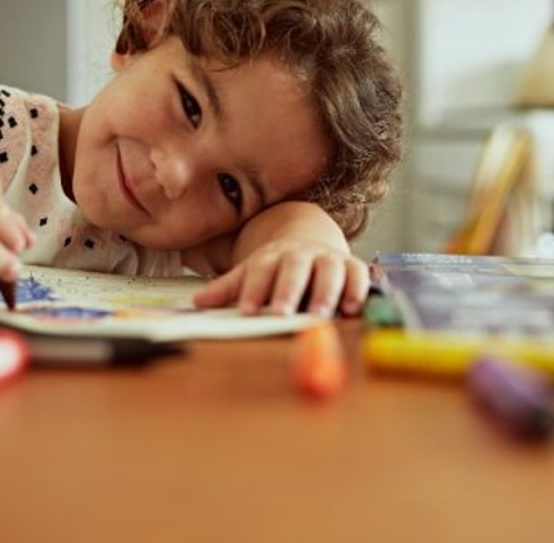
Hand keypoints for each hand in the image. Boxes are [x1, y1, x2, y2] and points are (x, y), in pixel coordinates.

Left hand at [192, 239, 368, 316]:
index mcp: (273, 256)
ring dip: (325, 292)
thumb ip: (228, 288)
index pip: (261, 271)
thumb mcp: (251, 273)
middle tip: (281, 313)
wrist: (309, 239)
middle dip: (288, 290)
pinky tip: (351, 308)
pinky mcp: (352, 266)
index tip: (247, 311)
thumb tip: (196, 303)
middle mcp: (301, 255)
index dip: (254, 290)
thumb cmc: (277, 267)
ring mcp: (328, 258)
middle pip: (294, 269)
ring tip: (320, 314)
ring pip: (329, 271)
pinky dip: (356, 289)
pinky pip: (357, 274)